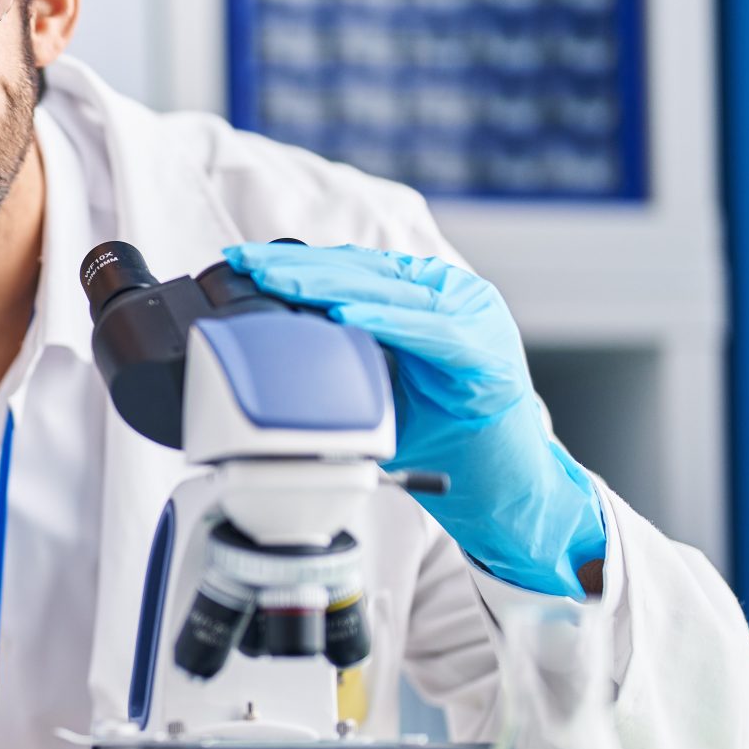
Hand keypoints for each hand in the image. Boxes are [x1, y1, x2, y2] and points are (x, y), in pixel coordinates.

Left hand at [225, 242, 604, 596]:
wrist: (504, 487)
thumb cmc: (441, 438)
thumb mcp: (376, 389)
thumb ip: (342, 359)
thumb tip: (272, 350)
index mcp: (426, 295)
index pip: (353, 269)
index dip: (297, 262)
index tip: (244, 260)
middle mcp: (451, 295)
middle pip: (363, 271)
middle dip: (297, 266)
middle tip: (244, 261)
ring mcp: (473, 318)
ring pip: (389, 291)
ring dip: (328, 285)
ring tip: (279, 281)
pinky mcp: (486, 351)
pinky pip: (429, 331)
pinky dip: (386, 322)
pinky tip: (346, 316)